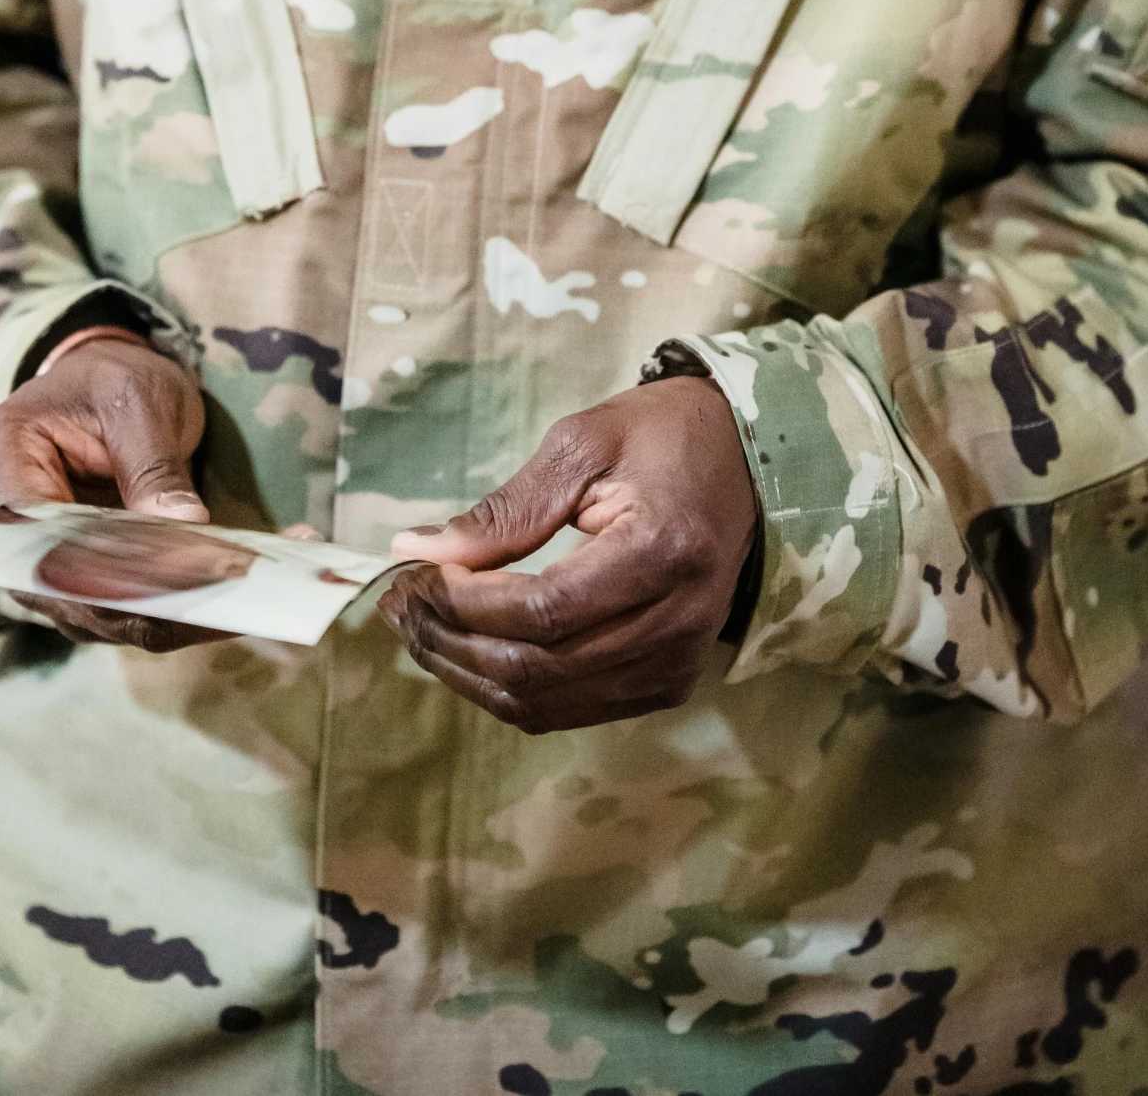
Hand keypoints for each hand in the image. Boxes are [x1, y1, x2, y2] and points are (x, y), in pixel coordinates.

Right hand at [0, 332, 211, 652]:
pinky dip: (178, 611)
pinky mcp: (80, 584)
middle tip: (223, 592)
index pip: (31, 529)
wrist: (108, 388)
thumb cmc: (112, 380)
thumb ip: (153, 466)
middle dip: (144, 601)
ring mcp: (38, 563)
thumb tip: (185, 526)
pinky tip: (232, 600)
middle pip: (62, 588)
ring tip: (239, 599)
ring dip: (170, 616)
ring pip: (97, 614)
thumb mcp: (138, 401)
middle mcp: (4, 522)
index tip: (168, 572)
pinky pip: (123, 611)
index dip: (93, 562)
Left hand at [378, 376, 756, 732]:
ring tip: (419, 624)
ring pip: (544, 702)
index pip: (543, 611)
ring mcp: (675, 664)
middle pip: (538, 667)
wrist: (747, 465)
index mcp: (661, 552)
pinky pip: (568, 708)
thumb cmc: (662, 438)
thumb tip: (417, 550)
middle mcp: (676, 624)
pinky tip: (468, 647)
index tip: (416, 573)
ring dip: (467, 671)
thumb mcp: (583, 444)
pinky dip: (506, 686)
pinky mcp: (667, 683)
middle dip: (452, 641)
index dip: (465, 604)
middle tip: (400, 600)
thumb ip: (506, 509)